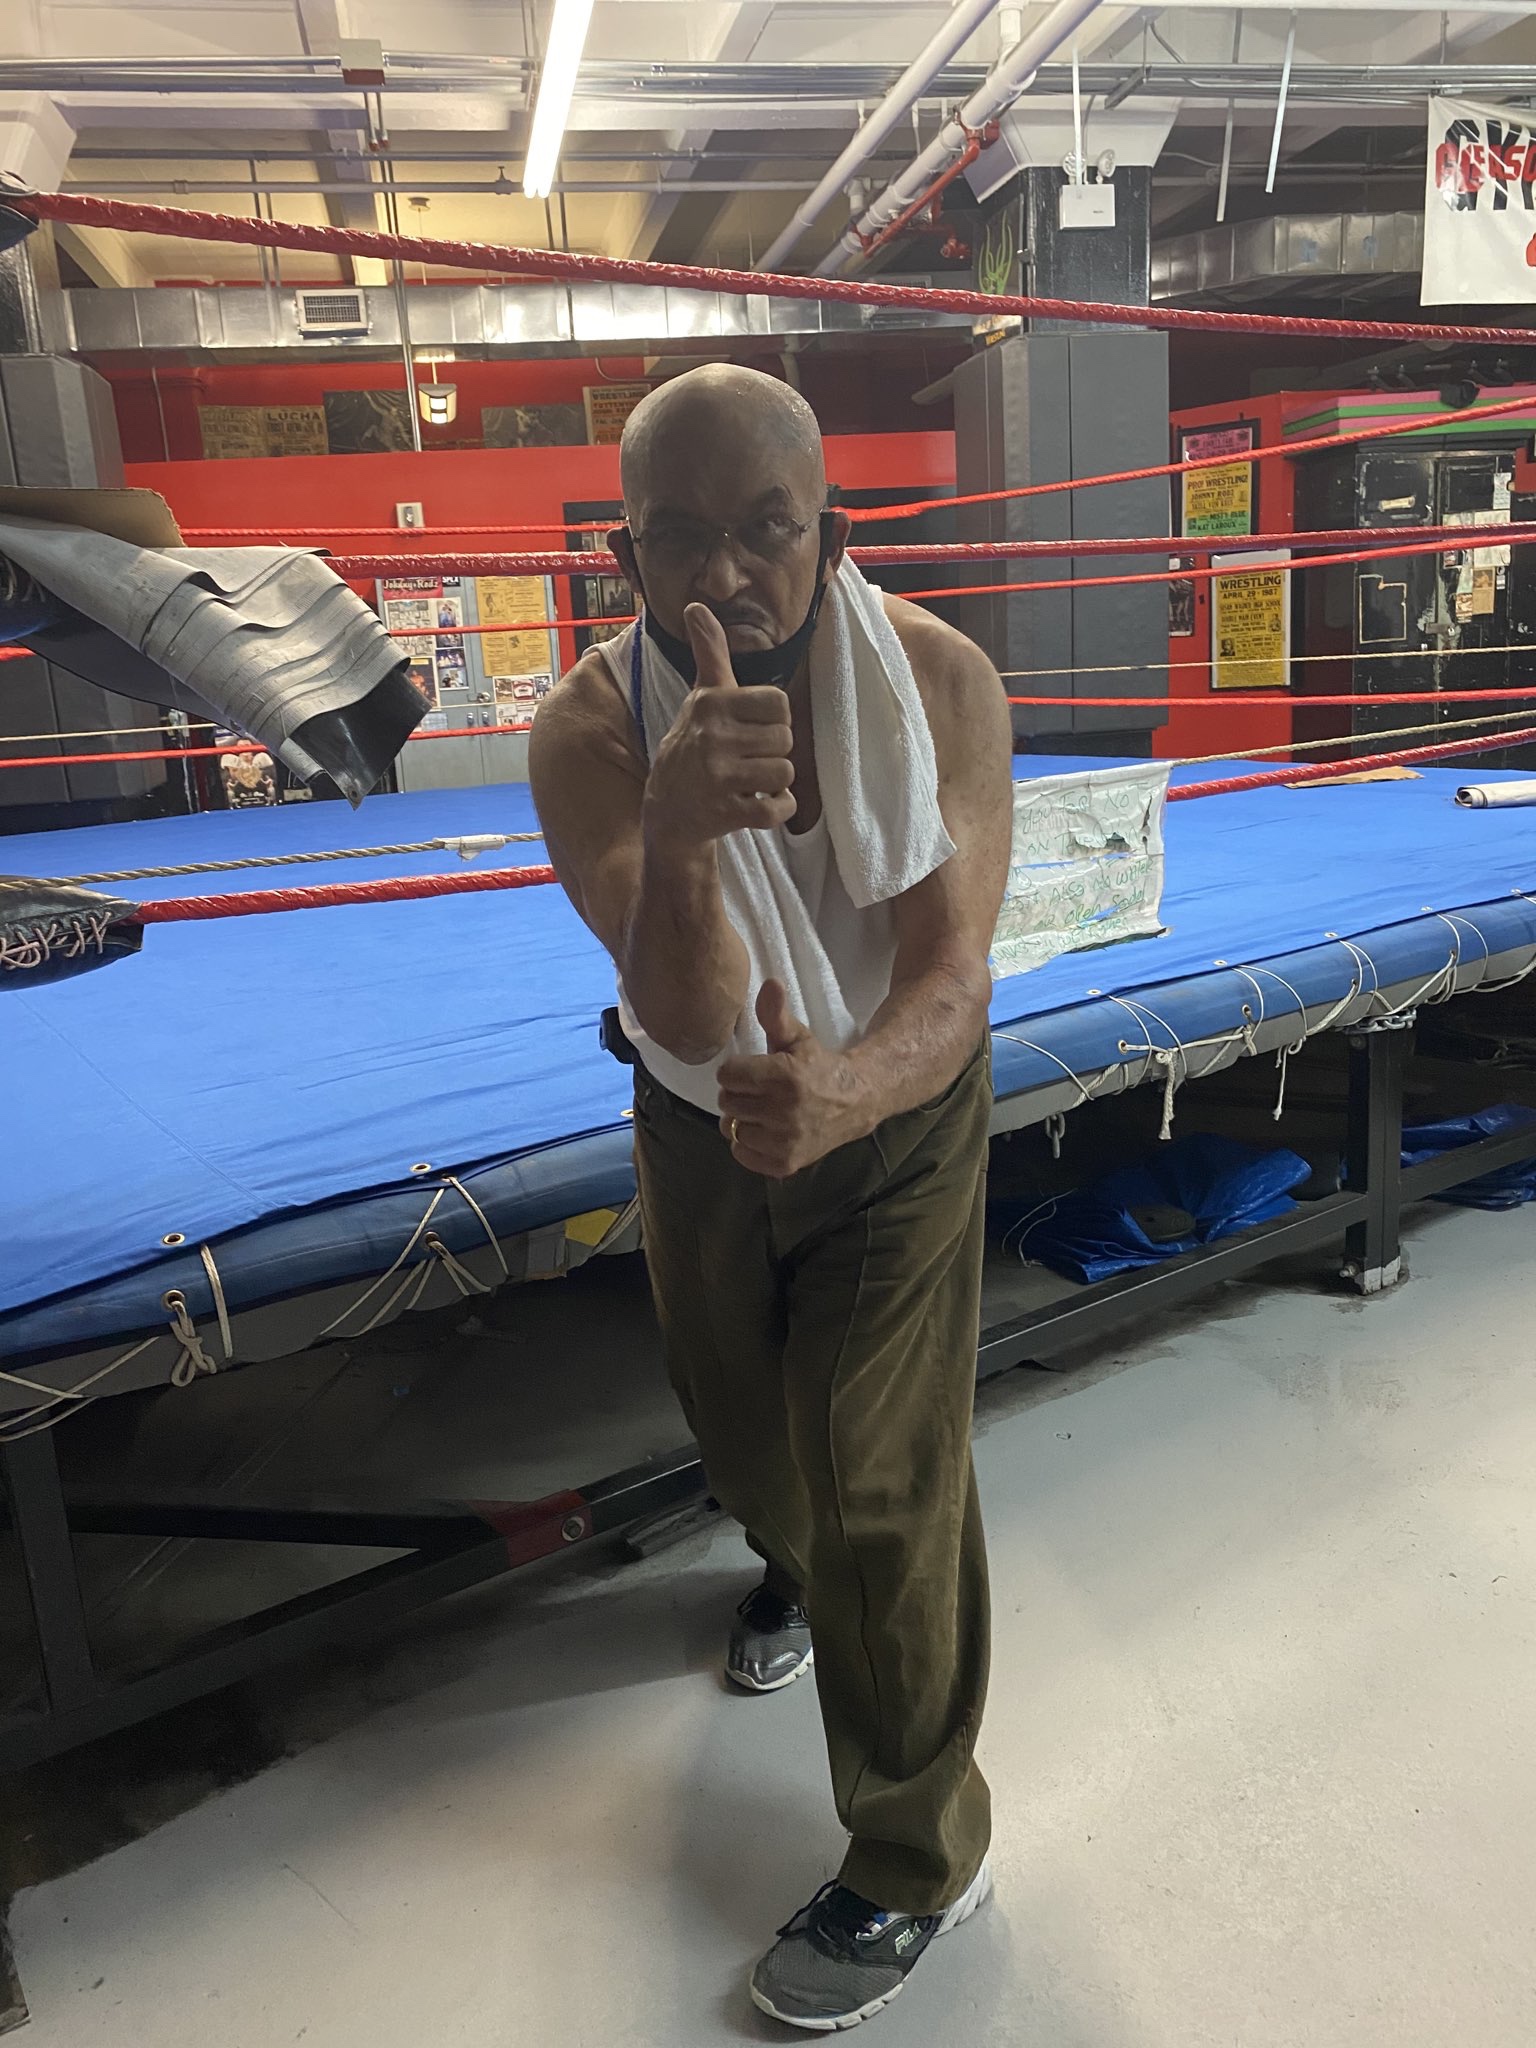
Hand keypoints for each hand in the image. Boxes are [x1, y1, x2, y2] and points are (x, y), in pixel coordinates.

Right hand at [643, 606, 795, 844]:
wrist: (669, 810)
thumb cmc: (694, 745)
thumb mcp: (702, 697)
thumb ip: (709, 653)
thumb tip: (696, 606)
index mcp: (713, 705)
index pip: (779, 703)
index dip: (774, 719)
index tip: (754, 729)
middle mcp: (712, 738)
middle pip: (785, 740)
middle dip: (774, 752)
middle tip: (749, 758)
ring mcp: (718, 778)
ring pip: (785, 774)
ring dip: (775, 782)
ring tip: (749, 780)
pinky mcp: (725, 813)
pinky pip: (778, 809)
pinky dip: (777, 809)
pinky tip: (757, 803)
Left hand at [718, 981, 872, 1177]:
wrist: (855, 1102)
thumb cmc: (818, 1066)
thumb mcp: (797, 1037)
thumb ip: (775, 1014)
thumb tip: (768, 983)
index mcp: (784, 1077)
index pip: (727, 1075)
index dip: (736, 1070)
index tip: (750, 1071)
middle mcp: (784, 1111)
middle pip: (727, 1102)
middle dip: (737, 1093)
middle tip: (756, 1091)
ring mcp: (785, 1141)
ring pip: (733, 1128)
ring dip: (742, 1119)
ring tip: (761, 1111)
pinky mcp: (786, 1163)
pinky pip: (742, 1154)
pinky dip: (747, 1145)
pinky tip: (765, 1131)